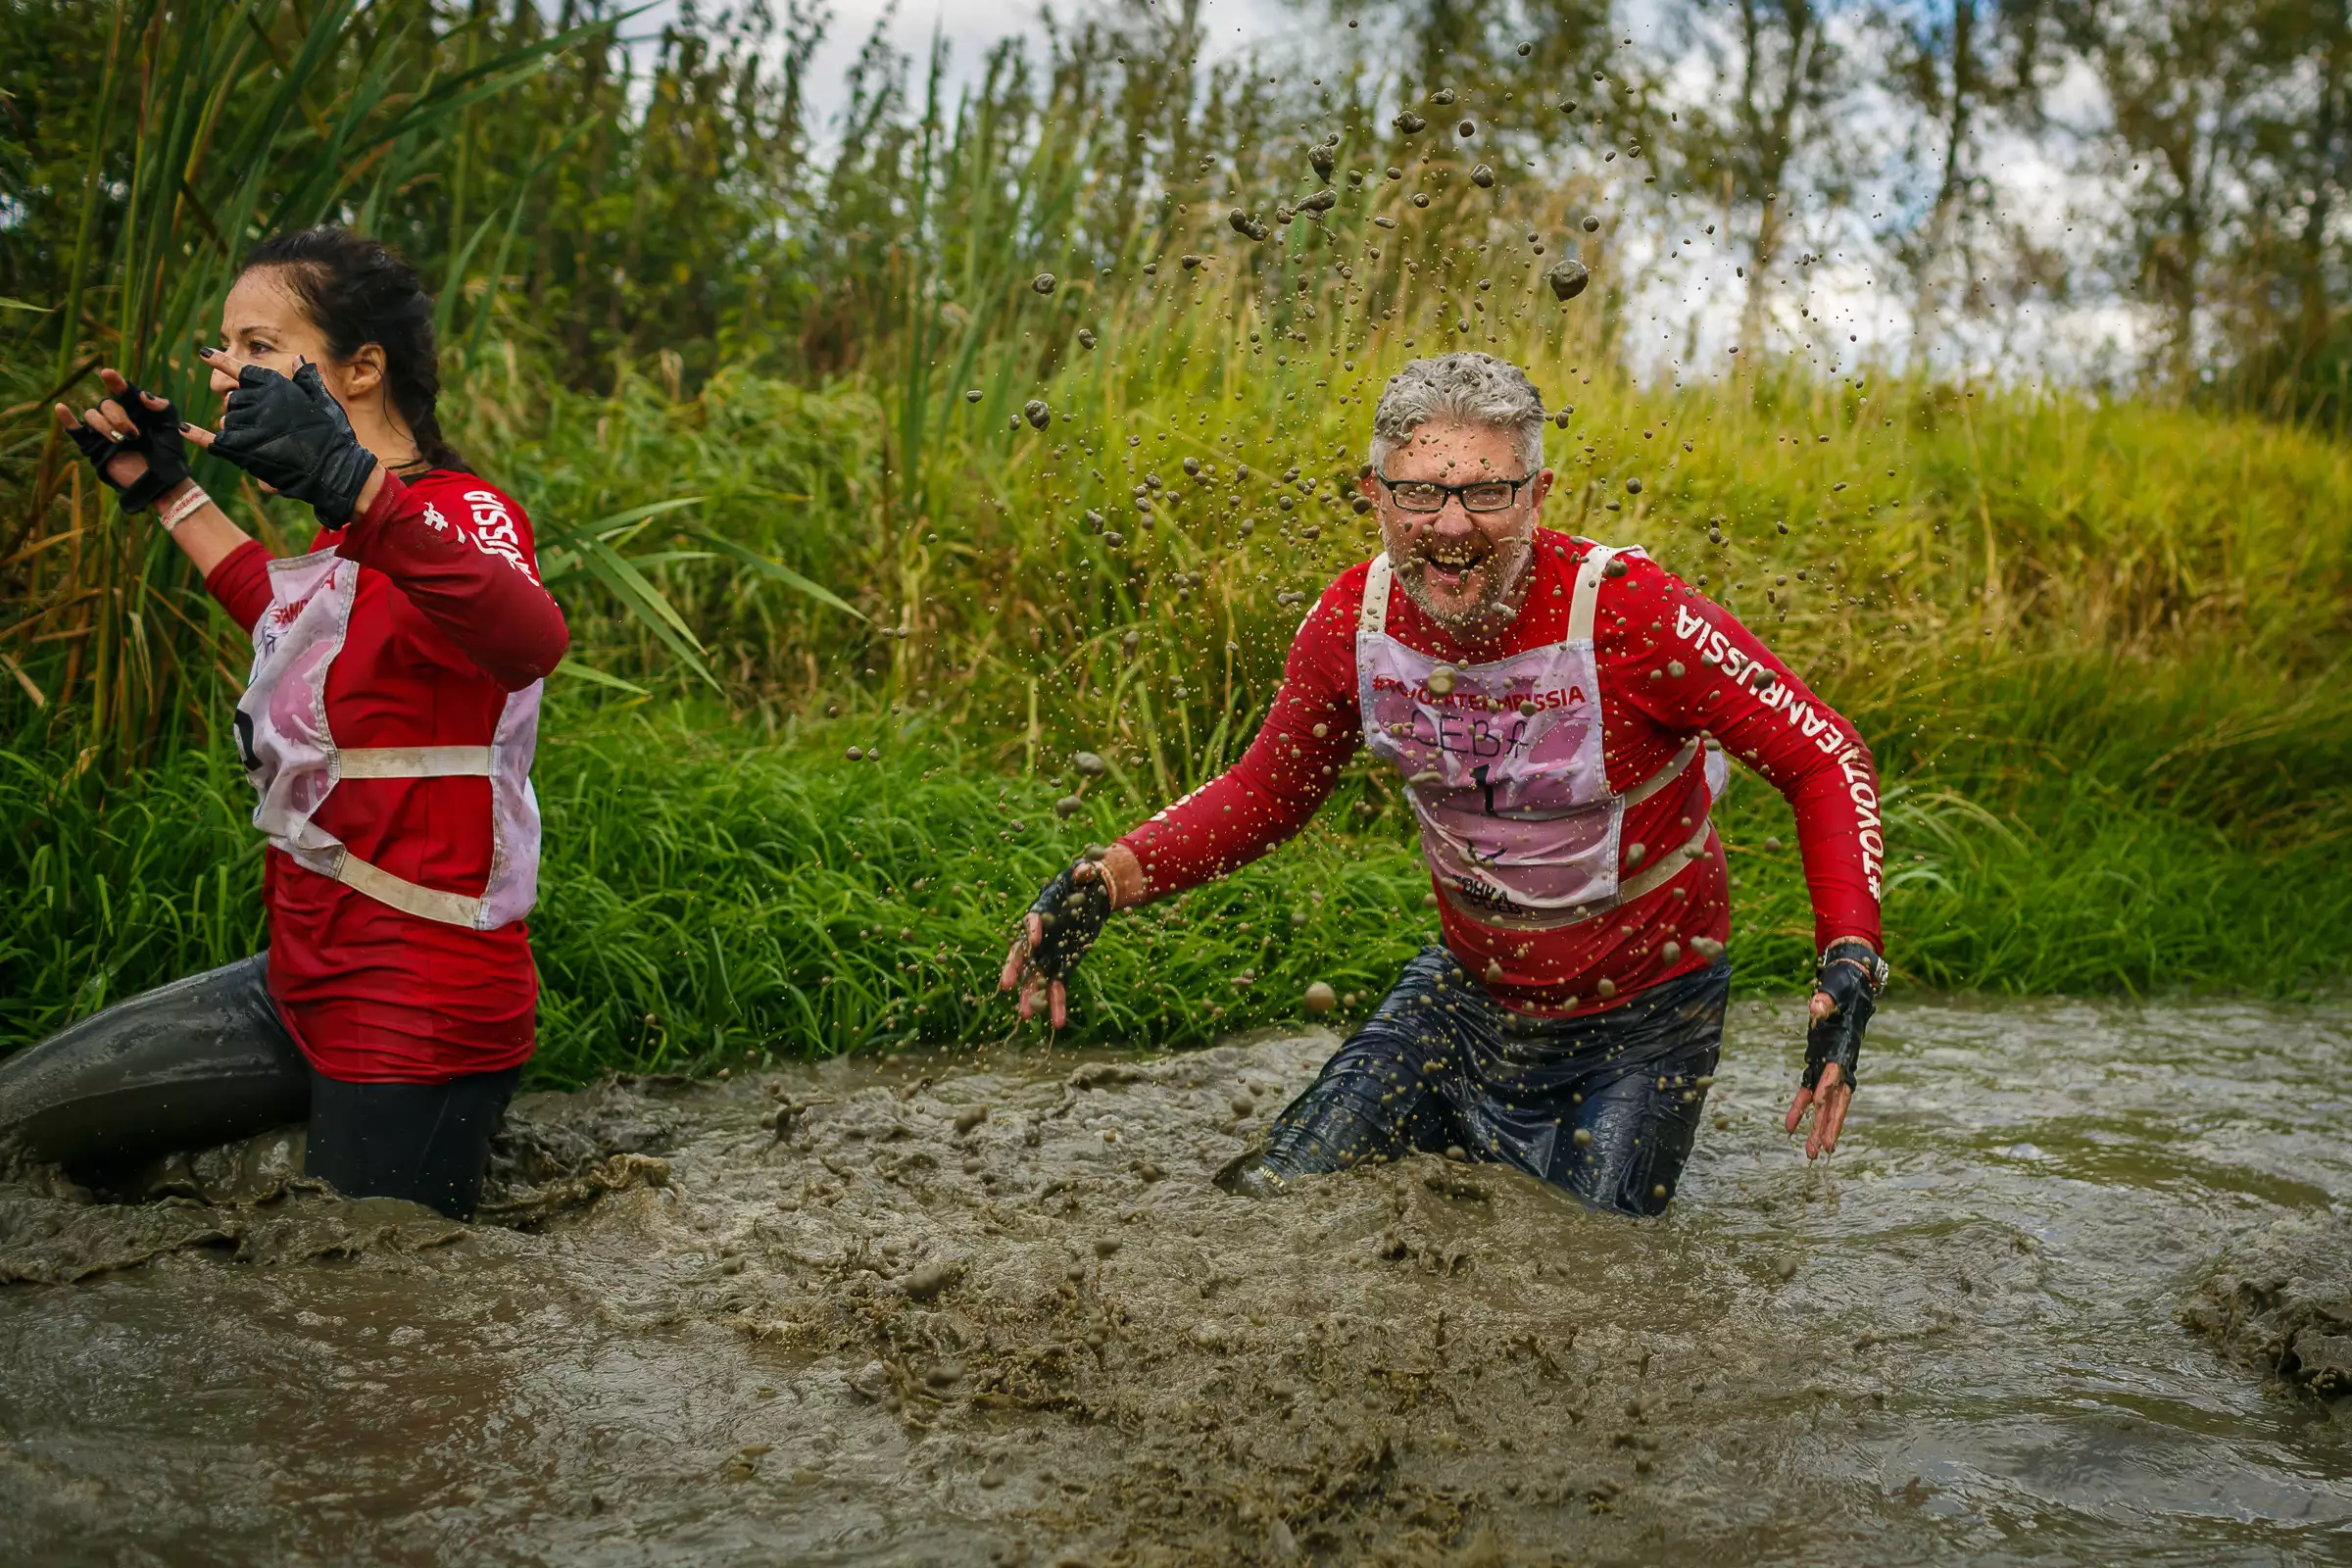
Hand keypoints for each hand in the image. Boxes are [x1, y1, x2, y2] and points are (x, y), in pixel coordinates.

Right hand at [53, 368, 190, 512]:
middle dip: (118, 417)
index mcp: (135, 410)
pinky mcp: (94, 447)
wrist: (162, 480)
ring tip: (121, 441)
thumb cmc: (169, 453)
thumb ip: (162, 408)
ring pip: (92, 416)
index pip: (122, 391)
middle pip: (105, 404)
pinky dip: (67, 420)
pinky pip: (76, 431)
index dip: (115, 382)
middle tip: (134, 435)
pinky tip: (61, 408)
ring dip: (104, 426)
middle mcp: (117, 418)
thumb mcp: (170, 428)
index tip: (106, 373)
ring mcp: (104, 432)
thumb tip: (142, 395)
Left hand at [190, 349, 376, 524]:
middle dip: (247, 412)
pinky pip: (212, 439)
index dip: (222, 361)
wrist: (332, 468)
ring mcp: (245, 423)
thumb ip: (306, 379)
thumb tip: (297, 358)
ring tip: (267, 443)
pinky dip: (197, 435)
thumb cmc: (332, 435)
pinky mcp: (239, 448)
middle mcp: (255, 400)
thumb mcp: (322, 400)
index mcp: (273, 384)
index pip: (242, 370)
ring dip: (241, 430)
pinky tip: (184, 429)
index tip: (205, 353)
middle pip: (235, 401)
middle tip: (271, 430)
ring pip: (229, 421)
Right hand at [998, 855, 1115, 1028]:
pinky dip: (1057, 1005)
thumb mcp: (1086, 872)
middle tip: (1006, 986)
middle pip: (1022, 956)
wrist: (1094, 895)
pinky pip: (1058, 988)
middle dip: (1014, 971)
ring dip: (1031, 996)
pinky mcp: (1062, 966)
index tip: (1033, 940)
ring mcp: (1049, 954)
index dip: (1032, 930)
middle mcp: (1040, 937)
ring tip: (1026, 1016)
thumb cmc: (1085, 881)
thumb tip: (1086, 870)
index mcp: (1043, 912)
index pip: (1032, 922)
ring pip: (1035, 978)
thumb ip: (1084, 872)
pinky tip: (1058, 1024)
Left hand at [1784, 939, 1884, 1159]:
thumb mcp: (1835, 991)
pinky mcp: (1817, 1065)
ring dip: (1817, 1127)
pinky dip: (1799, 1109)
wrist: (1851, 986)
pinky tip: (1789, 1127)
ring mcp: (1829, 1067)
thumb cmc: (1844, 988)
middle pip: (1836, 1100)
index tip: (1817, 1102)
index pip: (1836, 1070)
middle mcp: (1840, 1063)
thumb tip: (1815, 1007)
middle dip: (1828, 1125)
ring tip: (1810, 1153)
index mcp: (1844, 1047)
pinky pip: (1808, 1092)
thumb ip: (1825, 1001)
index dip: (1827, 1085)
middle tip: (1821, 1150)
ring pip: (1825, 1104)